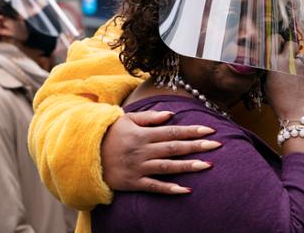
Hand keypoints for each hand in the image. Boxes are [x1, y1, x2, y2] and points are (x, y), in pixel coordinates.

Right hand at [101, 110, 221, 193]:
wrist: (85, 155)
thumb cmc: (110, 134)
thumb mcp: (127, 119)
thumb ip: (150, 117)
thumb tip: (171, 114)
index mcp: (143, 134)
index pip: (172, 131)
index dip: (192, 131)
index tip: (210, 130)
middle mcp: (143, 151)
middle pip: (174, 148)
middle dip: (196, 146)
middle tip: (217, 145)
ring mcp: (138, 168)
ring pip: (168, 167)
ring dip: (188, 166)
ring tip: (207, 165)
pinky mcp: (133, 183)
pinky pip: (154, 187)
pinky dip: (169, 188)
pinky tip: (185, 189)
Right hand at [264, 40, 303, 120]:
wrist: (296, 111)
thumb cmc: (279, 101)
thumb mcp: (266, 85)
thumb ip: (269, 71)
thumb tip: (271, 65)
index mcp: (275, 62)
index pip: (276, 39)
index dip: (277, 40)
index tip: (277, 44)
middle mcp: (288, 60)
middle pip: (291, 43)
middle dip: (289, 47)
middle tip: (287, 56)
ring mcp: (301, 66)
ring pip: (299, 57)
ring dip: (296, 62)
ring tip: (293, 75)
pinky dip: (302, 72)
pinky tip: (299, 82)